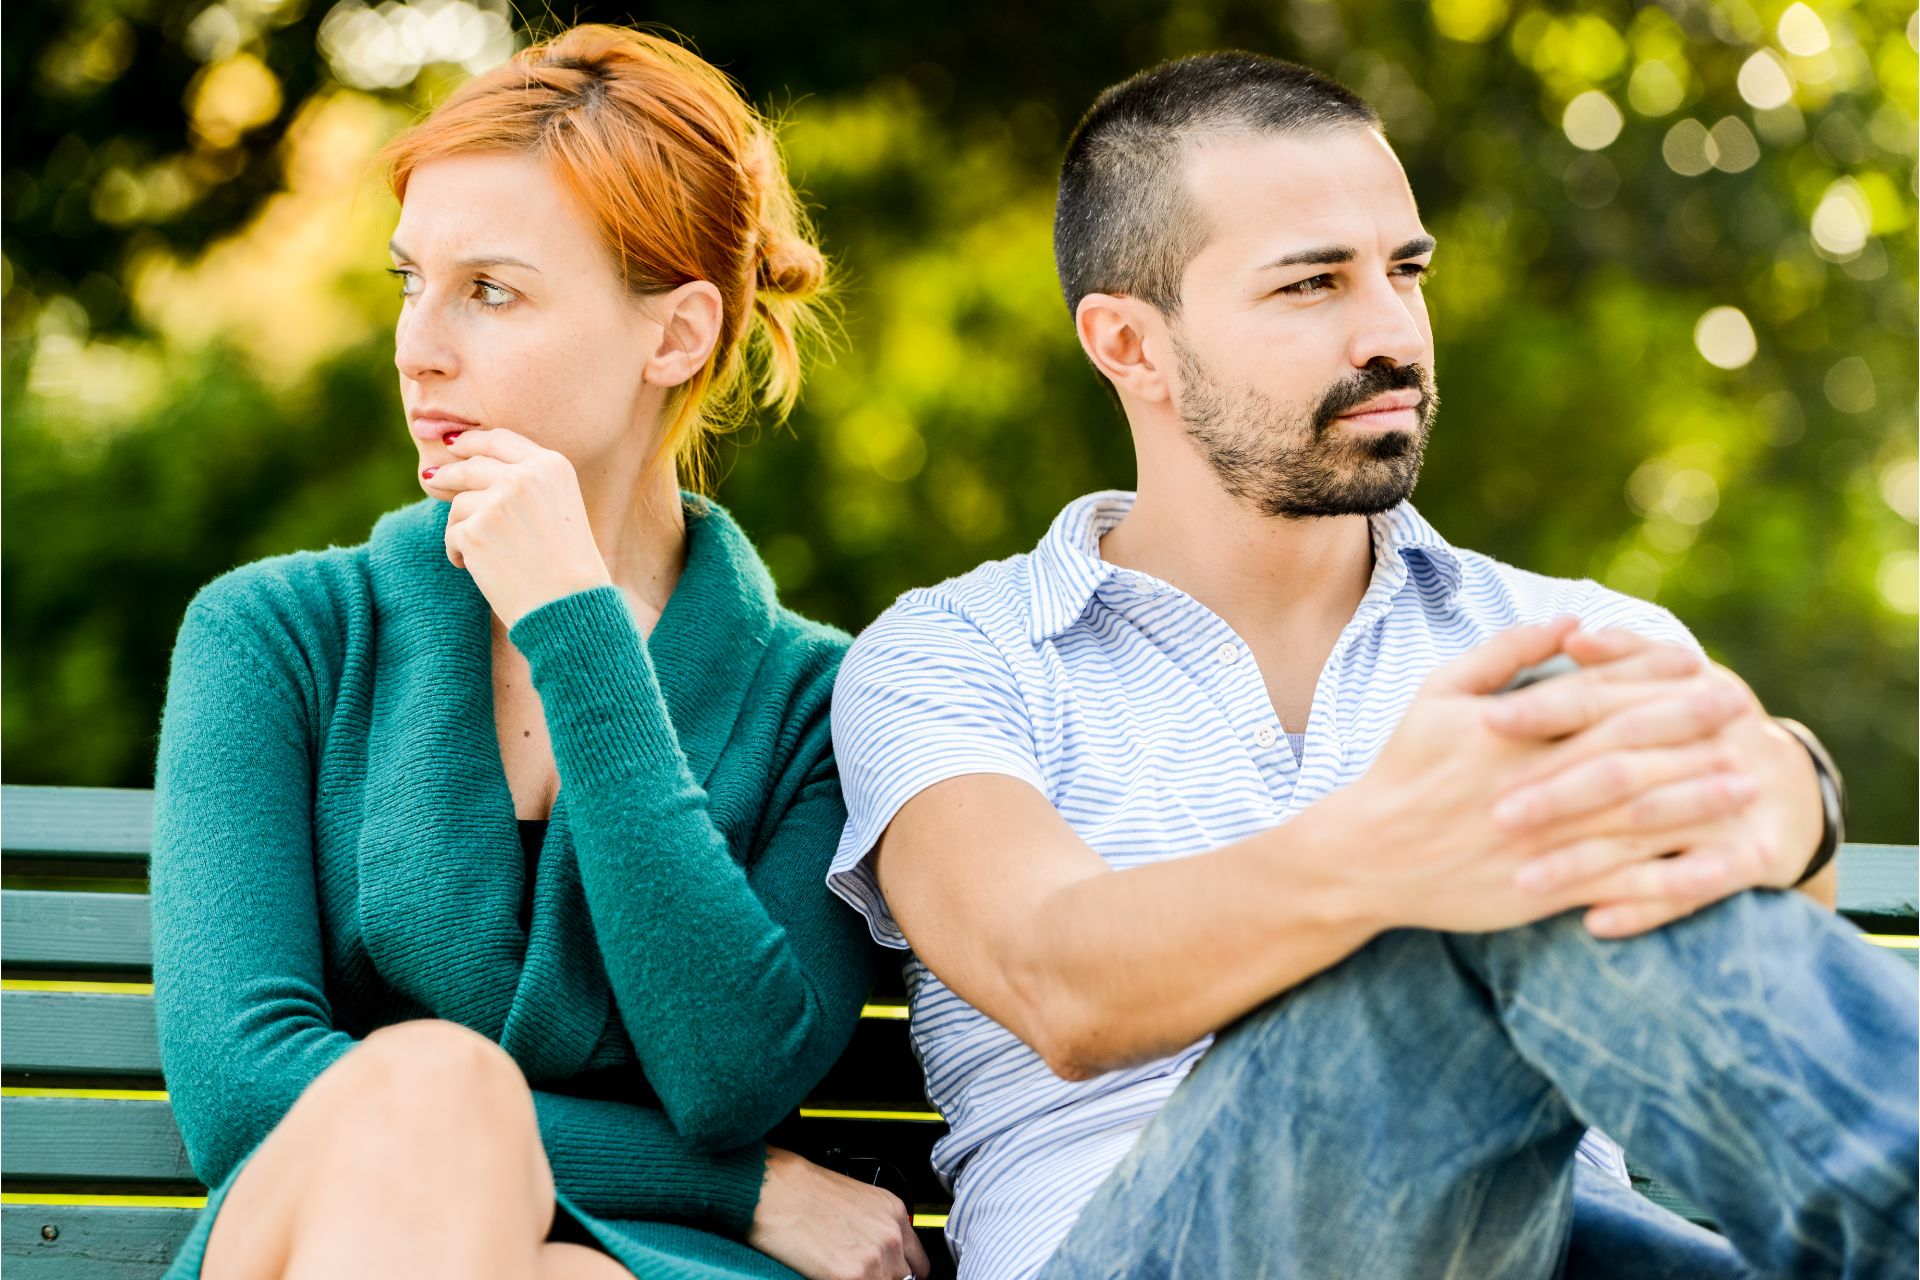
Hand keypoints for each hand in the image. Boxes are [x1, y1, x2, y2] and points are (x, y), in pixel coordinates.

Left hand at [424, 429, 611, 627]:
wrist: (568, 605)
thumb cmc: (567, 564)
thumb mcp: (558, 507)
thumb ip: (526, 482)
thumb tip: (467, 466)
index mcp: (551, 465)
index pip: (500, 439)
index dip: (472, 440)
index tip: (452, 444)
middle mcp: (524, 476)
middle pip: (471, 465)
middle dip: (448, 473)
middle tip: (431, 478)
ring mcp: (498, 501)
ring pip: (459, 503)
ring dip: (462, 527)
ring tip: (483, 555)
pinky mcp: (474, 530)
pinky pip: (451, 534)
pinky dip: (458, 553)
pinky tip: (478, 569)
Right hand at [747, 1147, 929, 1279]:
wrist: (772, 1189)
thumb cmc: (801, 1189)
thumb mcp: (855, 1202)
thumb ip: (875, 1229)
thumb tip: (879, 1255)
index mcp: (893, 1212)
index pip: (917, 1264)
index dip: (902, 1273)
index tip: (889, 1276)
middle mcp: (890, 1234)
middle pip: (902, 1278)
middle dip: (882, 1278)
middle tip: (861, 1273)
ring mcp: (874, 1258)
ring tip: (842, 1273)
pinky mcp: (850, 1276)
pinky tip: (830, 1275)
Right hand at [1337, 618, 1754, 934]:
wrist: (1364, 858)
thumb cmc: (1402, 768)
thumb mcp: (1436, 694)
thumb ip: (1503, 654)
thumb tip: (1570, 620)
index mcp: (1508, 733)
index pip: (1595, 696)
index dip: (1650, 678)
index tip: (1698, 665)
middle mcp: (1531, 784)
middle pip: (1628, 750)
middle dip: (1690, 728)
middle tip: (1742, 710)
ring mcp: (1541, 842)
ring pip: (1633, 817)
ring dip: (1696, 799)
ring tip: (1746, 781)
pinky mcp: (1545, 891)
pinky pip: (1618, 884)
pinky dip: (1667, 876)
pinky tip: (1708, 863)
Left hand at [1487, 628, 1822, 936]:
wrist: (1788, 787)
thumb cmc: (1699, 723)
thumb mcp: (1669, 679)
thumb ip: (1619, 657)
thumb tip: (1572, 635)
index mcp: (1680, 695)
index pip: (1601, 698)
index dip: (1545, 707)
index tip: (1488, 721)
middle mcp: (1707, 748)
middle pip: (1620, 770)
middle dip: (1557, 793)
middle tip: (1497, 813)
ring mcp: (1730, 807)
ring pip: (1647, 834)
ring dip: (1585, 862)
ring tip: (1525, 882)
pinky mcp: (1752, 858)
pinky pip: (1694, 887)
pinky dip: (1645, 906)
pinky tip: (1595, 923)